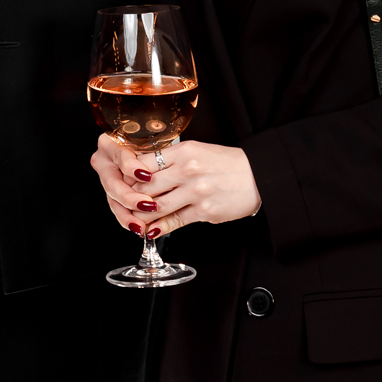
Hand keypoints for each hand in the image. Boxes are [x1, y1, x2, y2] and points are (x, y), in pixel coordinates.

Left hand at [93, 134, 259, 236]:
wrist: (259, 176)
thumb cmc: (227, 163)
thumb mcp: (198, 151)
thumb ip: (171, 161)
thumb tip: (143, 174)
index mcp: (184, 151)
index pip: (143, 163)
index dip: (128, 174)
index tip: (122, 181)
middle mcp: (188, 170)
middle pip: (146, 186)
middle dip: (131, 197)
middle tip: (123, 203)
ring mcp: (196, 192)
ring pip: (157, 207)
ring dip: (142, 216)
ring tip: (135, 219)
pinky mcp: (204, 211)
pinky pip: (174, 222)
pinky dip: (159, 228)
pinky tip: (151, 230)